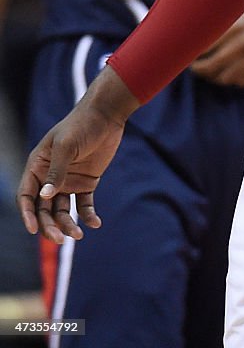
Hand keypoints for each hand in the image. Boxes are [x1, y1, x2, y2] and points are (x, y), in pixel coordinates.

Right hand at [17, 67, 137, 242]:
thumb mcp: (66, 146)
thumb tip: (44, 196)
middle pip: (43, 209)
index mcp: (38, 166)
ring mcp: (68, 181)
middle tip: (61, 239)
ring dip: (67, 224)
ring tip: (79, 234)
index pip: (26, 196)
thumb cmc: (82, 124)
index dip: (27, 214)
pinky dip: (87, 216)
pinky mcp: (86, 183)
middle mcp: (50, 177)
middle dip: (49, 225)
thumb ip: (56, 171)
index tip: (33, 229)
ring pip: (62, 211)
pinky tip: (94, 223)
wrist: (107, 114)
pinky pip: (83, 205)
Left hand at [190, 4, 243, 86]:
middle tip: (194, 65)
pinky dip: (232, 78)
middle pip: (210, 67)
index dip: (190, 51)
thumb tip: (197, 11)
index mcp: (235, 27)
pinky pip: (241, 81)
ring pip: (224, 78)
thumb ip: (224, 10)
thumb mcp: (242, 2)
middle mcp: (243, 45)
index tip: (185, 49)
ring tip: (209, 70)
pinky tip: (227, 71)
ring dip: (214, 75)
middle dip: (198, 68)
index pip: (203, 46)